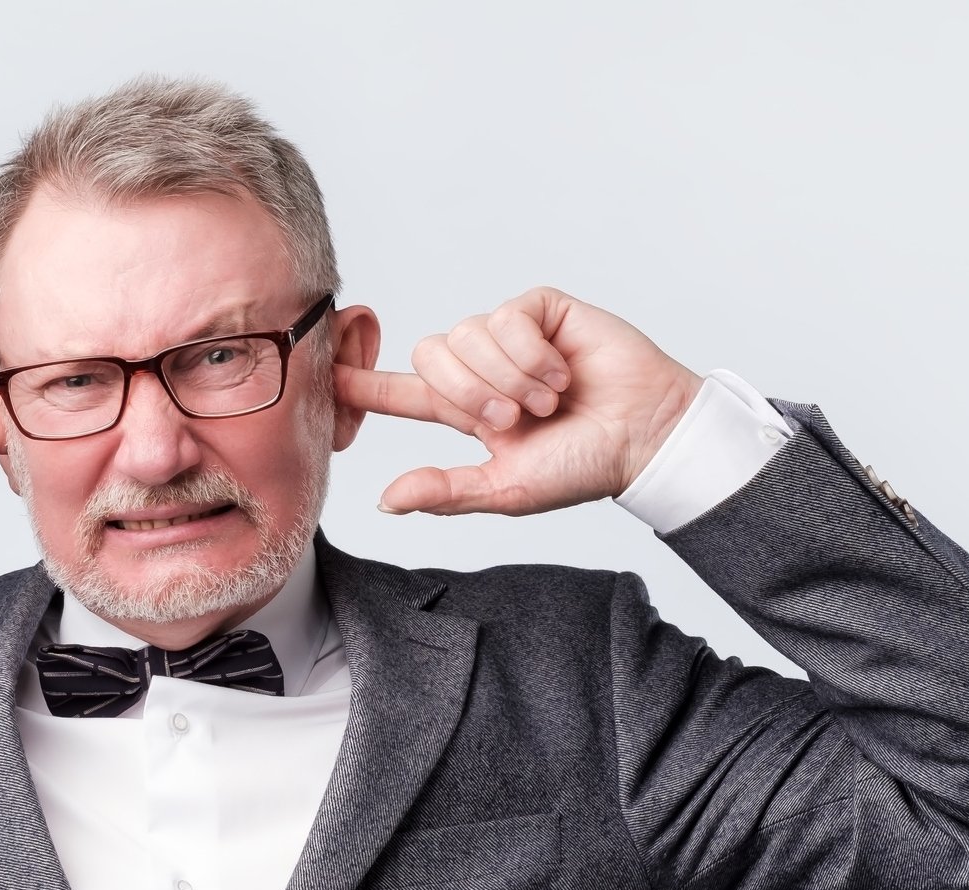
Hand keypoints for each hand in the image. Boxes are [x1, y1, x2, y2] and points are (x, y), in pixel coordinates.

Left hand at [336, 287, 703, 514]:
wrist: (645, 436)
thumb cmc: (583, 467)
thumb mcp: (506, 489)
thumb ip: (446, 491)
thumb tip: (385, 500)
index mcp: (468, 412)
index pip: (403, 394)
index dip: (363, 383)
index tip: (324, 371)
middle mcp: (482, 371)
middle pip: (429, 359)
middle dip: (467, 395)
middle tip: (513, 420)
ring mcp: (510, 337)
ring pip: (465, 336)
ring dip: (506, 377)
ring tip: (547, 400)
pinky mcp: (540, 310)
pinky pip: (504, 318)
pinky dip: (529, 353)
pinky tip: (560, 372)